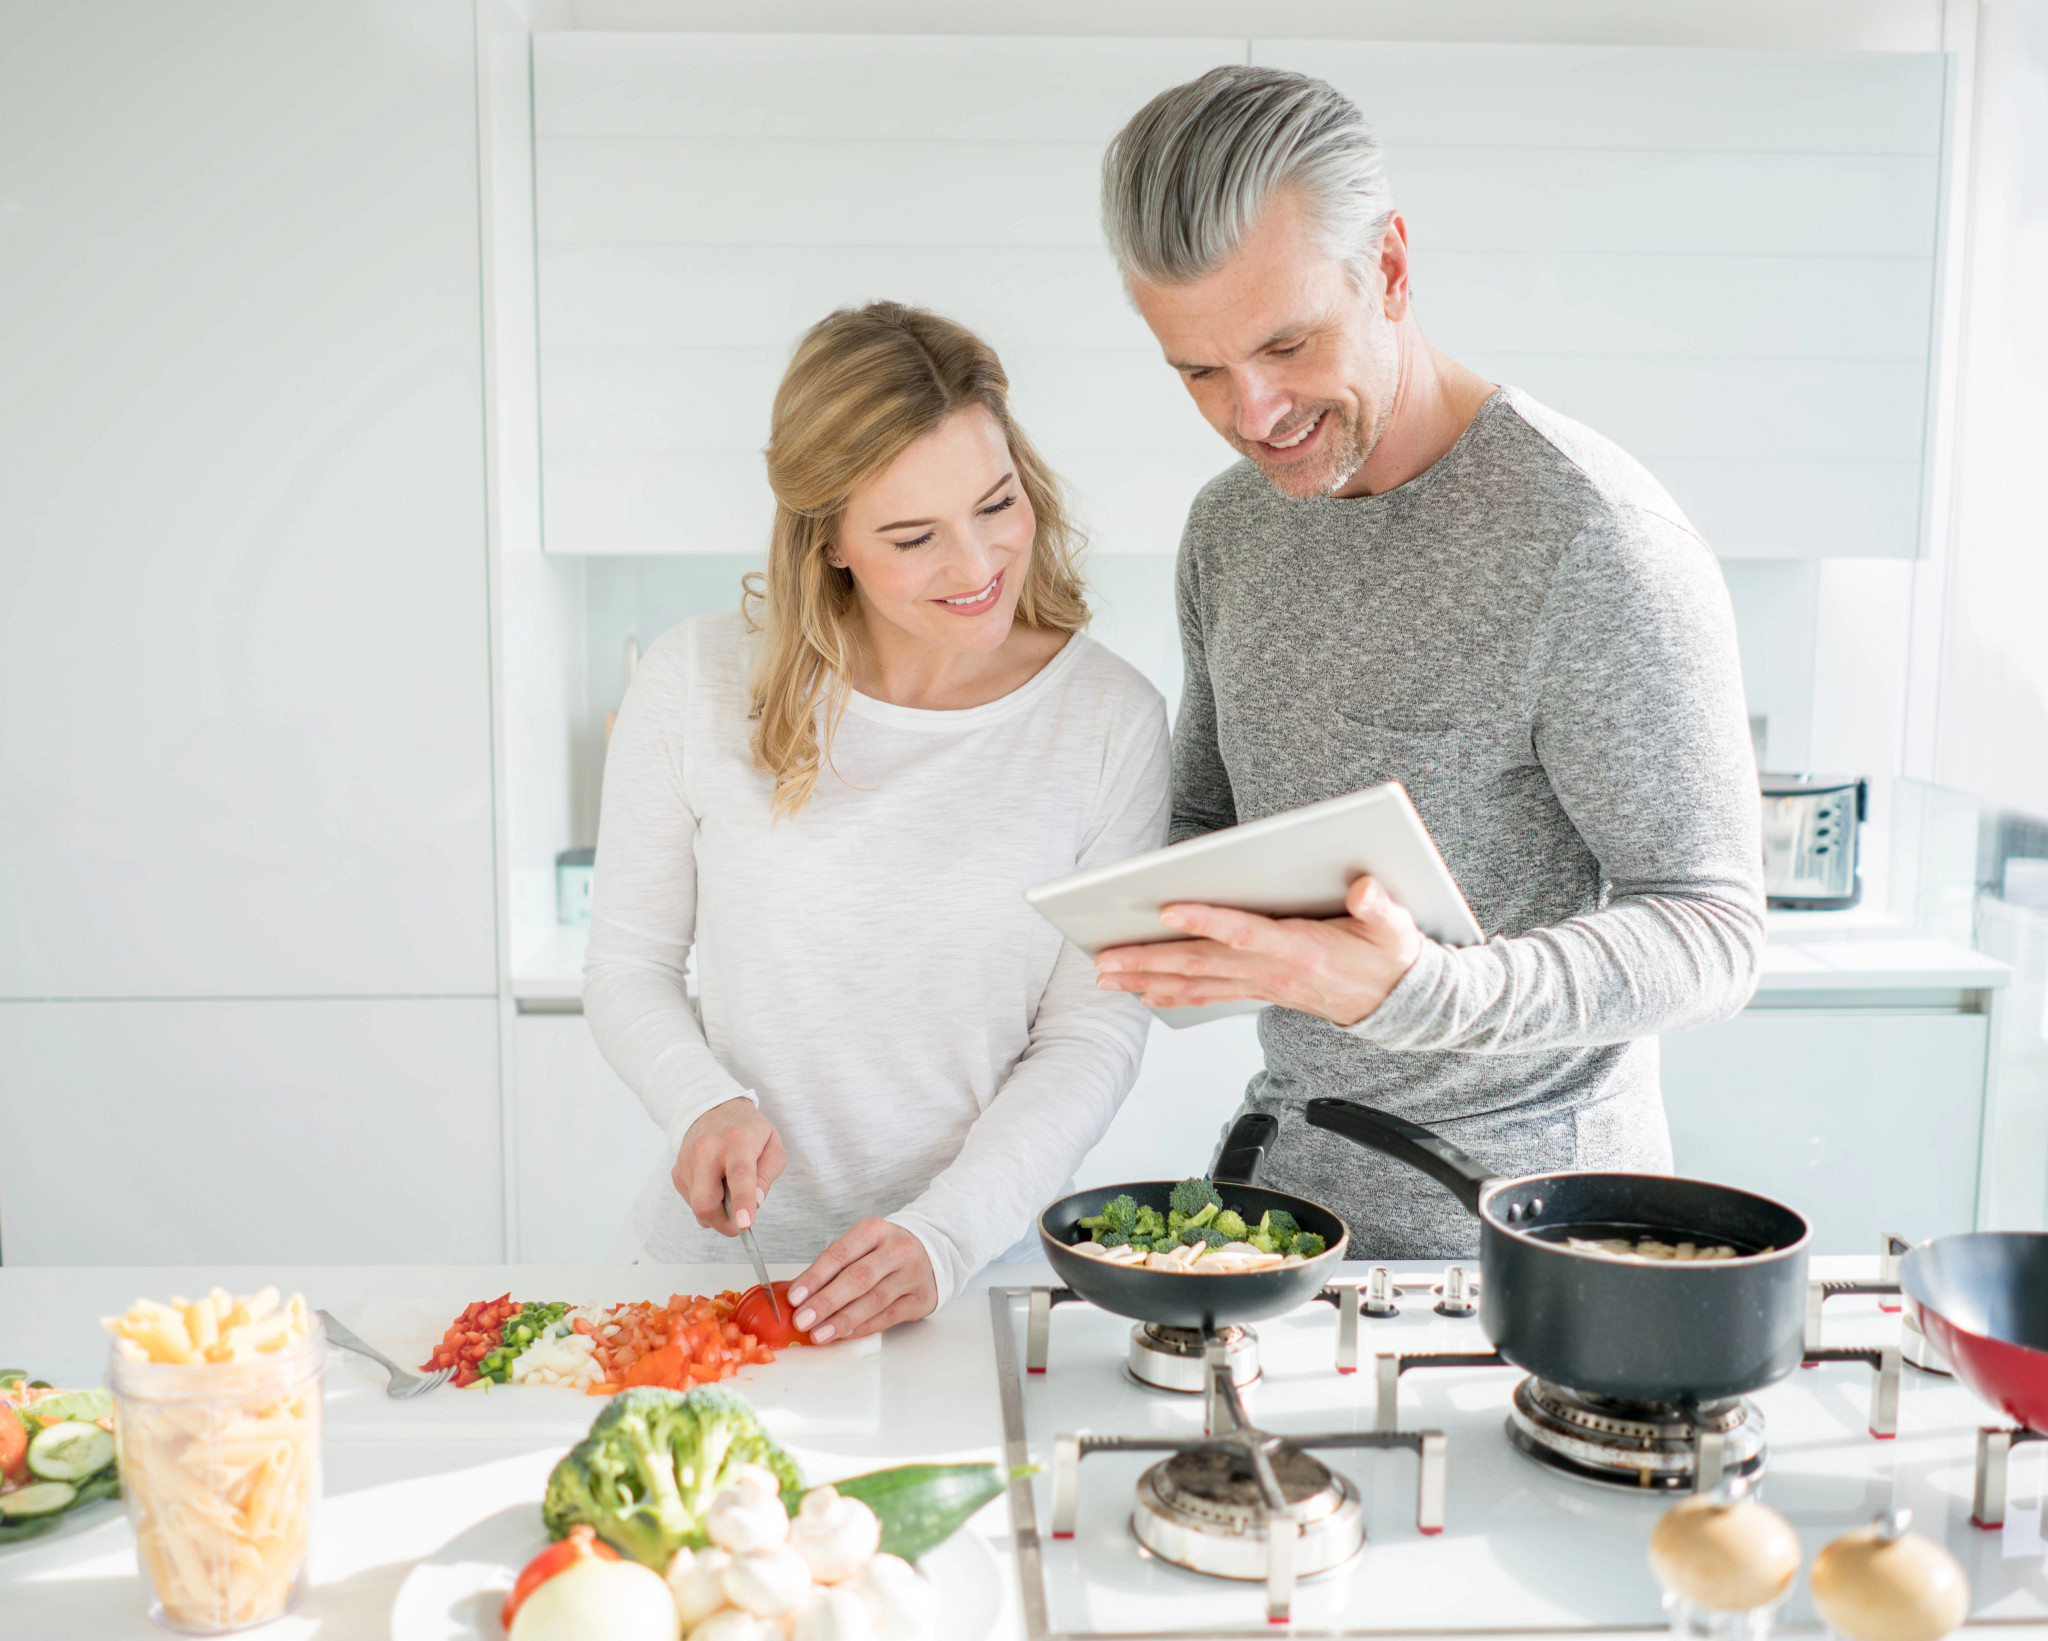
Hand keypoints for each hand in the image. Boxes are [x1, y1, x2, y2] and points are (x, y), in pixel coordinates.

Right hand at [672, 1097, 785, 1235]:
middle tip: (739, 1223)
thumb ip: (767, 1175)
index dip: (742, 1201)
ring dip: (717, 1212)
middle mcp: (707, 1149)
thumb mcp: (772, 1146)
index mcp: (738, 1140)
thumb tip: (756, 1202)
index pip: (739, 1174)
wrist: (713, 1109)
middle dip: (723, 1223)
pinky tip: (715, 1184)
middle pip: (706, 1201)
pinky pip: (691, 1202)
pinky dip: (707, 1202)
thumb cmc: (748, 1131)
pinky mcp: (677, 1172)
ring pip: (697, 1207)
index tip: (744, 1223)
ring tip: (729, 1190)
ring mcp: (687, 1161)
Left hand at [787, 1219, 936, 1344]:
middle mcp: (896, 1250)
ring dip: (842, 1320)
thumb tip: (798, 1297)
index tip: (794, 1297)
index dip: (815, 1277)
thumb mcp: (861, 1245)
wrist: (929, 1253)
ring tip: (818, 1334)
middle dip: (826, 1302)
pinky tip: (843, 1334)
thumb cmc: (883, 1251)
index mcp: (875, 1230)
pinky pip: (887, 1317)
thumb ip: (833, 1267)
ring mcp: (911, 1275)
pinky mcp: (920, 1299)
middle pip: (858, 1278)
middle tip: (802, 1320)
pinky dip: (862, 1328)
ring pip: (873, 1301)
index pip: (840, 1253)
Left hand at [1094, 874, 1423, 1026]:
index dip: (1207, 921)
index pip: (1246, 933)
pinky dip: (1172, 994)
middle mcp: (1274, 973)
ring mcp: (1262, 986)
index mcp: (1302, 950)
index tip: (1168, 910)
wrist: (1398, 1005)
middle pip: (1202, 964)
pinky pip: (1208, 995)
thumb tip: (1364, 889)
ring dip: (1148, 979)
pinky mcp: (1259, 991)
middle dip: (1149, 960)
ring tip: (1106, 975)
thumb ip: (1381, 908)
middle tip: (1104, 960)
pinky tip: (1142, 992)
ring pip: (1196, 983)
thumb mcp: (1397, 929)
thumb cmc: (1390, 957)